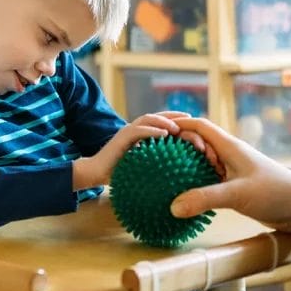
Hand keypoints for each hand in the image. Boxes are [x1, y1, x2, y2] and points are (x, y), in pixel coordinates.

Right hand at [73, 111, 200, 189]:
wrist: (96, 173)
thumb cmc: (118, 173)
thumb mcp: (142, 166)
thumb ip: (155, 163)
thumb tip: (177, 172)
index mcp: (142, 135)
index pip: (162, 123)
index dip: (177, 121)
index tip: (194, 125)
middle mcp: (135, 130)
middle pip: (158, 116)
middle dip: (175, 117)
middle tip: (191, 120)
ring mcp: (127, 131)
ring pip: (149, 119)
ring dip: (164, 121)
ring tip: (178, 127)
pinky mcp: (121, 137)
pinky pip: (139, 130)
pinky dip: (152, 130)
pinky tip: (165, 134)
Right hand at [169, 117, 290, 229]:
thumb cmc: (276, 193)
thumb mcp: (237, 194)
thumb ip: (205, 199)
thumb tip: (173, 207)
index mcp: (230, 147)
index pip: (200, 126)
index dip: (179, 125)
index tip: (159, 131)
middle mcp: (230, 155)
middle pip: (199, 142)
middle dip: (180, 147)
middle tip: (161, 158)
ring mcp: (234, 171)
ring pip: (204, 162)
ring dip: (189, 167)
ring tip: (169, 177)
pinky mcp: (237, 186)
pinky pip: (211, 179)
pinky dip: (198, 183)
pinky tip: (189, 196)